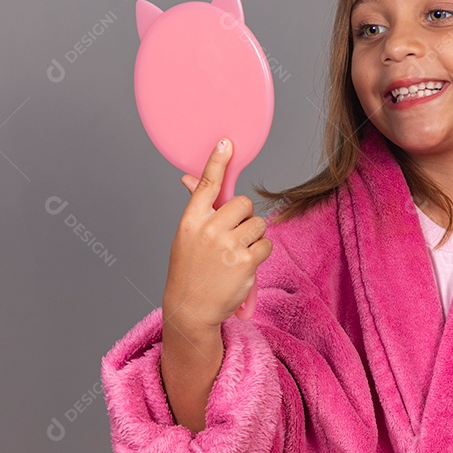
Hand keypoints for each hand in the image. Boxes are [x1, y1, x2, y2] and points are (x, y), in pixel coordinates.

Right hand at [163, 138, 272, 334]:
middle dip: (245, 217)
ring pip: (258, 224)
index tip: (227, 143)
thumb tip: (189, 178)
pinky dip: (260, 254)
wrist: (190, 309)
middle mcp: (208, 230)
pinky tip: (244, 266)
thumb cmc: (189, 270)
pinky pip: (266, 244)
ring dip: (253, 237)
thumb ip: (196, 208)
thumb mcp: (186, 237)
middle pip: (244, 203)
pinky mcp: (245, 262)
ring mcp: (227, 246)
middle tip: (234, 235)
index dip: (217, 161)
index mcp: (191, 221)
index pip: (206, 185)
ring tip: (236, 254)